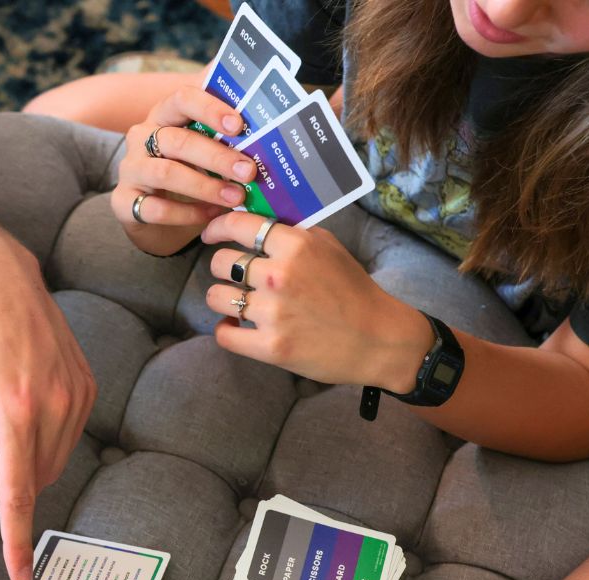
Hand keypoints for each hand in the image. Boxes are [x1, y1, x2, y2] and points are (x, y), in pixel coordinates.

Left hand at [0, 236, 95, 579]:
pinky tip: (26, 406)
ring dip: (28, 464)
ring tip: (2, 422)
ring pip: (55, 462)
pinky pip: (69, 435)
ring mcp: (78, 396)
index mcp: (14, 412)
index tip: (21, 574)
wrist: (1, 279)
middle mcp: (55, 406)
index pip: (17, 494)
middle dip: (11, 485)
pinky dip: (46, 439)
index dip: (17, 540)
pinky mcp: (89, 386)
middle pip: (36, 480)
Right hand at [110, 87, 258, 255]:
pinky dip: (186, 214)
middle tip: (248, 171)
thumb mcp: (200, 144)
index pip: (182, 99)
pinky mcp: (123, 201)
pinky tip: (210, 215)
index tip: (239, 125)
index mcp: (162, 114)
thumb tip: (257, 100)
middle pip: (178, 141)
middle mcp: (141, 137)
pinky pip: (155, 209)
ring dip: (204, 187)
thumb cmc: (185, 169)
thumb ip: (220, 126)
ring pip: (166, 173)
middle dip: (216, 157)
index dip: (210, 109)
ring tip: (235, 198)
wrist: (152, 208)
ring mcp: (130, 169)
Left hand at [201, 212, 432, 390]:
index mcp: (295, 246)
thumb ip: (293, 235)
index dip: (217, 228)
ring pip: (216, 297)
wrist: (376, 339)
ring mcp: (272, 313)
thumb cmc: (353, 292)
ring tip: (237, 302)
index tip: (211, 234)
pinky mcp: (270, 347)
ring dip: (222, 299)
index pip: (240, 226)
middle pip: (221, 263)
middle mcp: (279, 276)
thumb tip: (257, 223)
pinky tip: (235, 327)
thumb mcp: (329, 248)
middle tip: (235, 276)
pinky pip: (224, 334)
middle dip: (223, 268)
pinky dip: (226, 330)